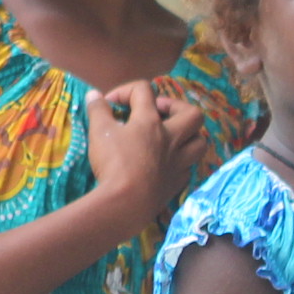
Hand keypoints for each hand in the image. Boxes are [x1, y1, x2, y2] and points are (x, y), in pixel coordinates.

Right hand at [89, 80, 208, 228]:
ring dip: (189, 136)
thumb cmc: (113, 164)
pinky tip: (167, 164)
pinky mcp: (177, 183)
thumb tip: (94, 95)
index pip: (144, 90)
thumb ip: (97, 110)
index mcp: (150, 122)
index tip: (110, 104)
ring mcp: (178, 162)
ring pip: (200, 142)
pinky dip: (180, 163)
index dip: (126, 90)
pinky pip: (188, 168)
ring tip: (171, 137)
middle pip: (192, 114)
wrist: (127, 203)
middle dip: (176, 107)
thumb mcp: (99, 132)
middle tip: (157, 114)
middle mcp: (171, 139)